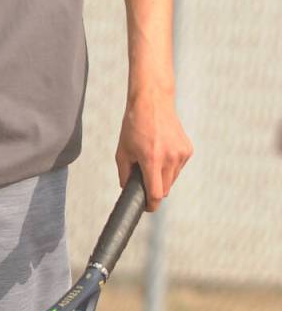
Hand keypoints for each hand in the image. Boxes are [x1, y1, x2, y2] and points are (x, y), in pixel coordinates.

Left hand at [116, 82, 192, 211]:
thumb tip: (127, 189)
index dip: (151, 204)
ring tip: (151, 158)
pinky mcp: (188, 150)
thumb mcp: (122, 150)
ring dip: (162, 176)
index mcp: (151, 159)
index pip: (156, 193)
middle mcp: (170, 158)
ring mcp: (181, 154)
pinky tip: (161, 151)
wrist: (152, 103)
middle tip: (144, 180)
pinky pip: (178, 167)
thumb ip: (124, 173)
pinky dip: (170, 165)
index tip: (147, 207)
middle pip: (165, 189)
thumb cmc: (133, 125)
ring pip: (172, 179)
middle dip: (154, 188)